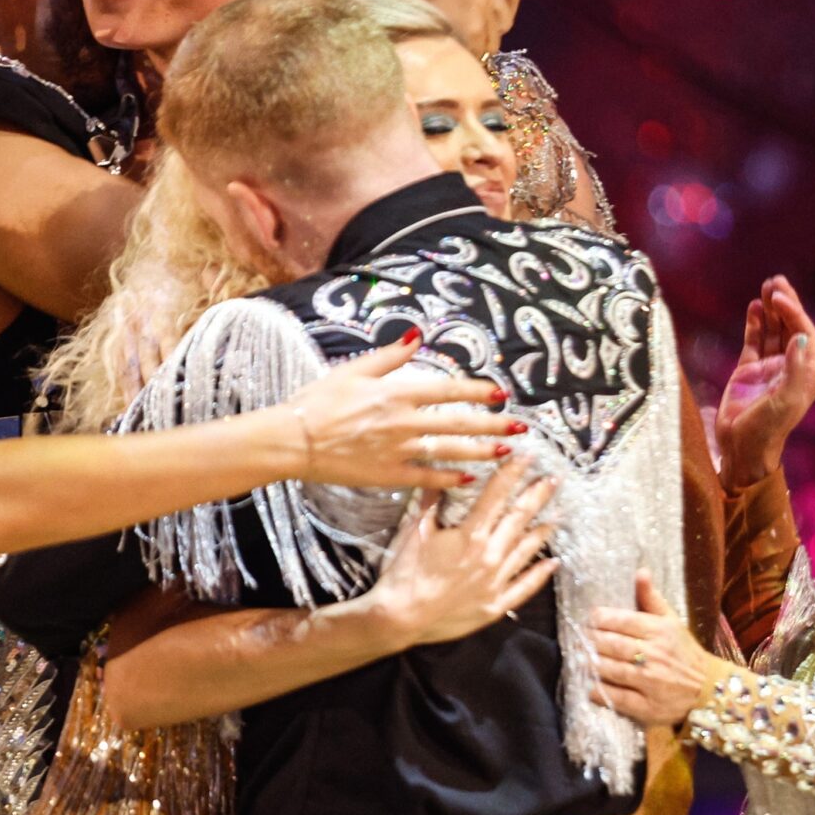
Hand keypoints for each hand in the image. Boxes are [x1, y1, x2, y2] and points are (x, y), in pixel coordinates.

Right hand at [286, 336, 518, 488]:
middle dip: (492, 426)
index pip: (448, 391)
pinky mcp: (388, 475)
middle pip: (458, 424)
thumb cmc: (318, 402)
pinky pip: (427, 478)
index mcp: (396, 393)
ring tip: (505, 452)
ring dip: (481, 452)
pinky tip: (469, 478)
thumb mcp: (354, 370)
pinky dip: (449, 479)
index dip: (478, 392)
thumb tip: (417, 335)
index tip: (501, 394)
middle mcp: (403, 423)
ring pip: (449, 452)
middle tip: (520, 427)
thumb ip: (390, 355)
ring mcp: (398, 451)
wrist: (293, 440)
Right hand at [360, 459, 560, 647]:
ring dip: (544, 530)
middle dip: (538, 496)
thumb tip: (442, 475)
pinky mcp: (495, 605)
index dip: (513, 473)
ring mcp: (495, 582)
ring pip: (527, 550)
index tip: (528, 457)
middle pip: (519, 519)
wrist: (400, 617)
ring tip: (559, 514)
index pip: (497, 495)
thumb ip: (431, 501)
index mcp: (470, 535)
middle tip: (554, 479)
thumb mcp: (415, 531)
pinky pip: (525, 587)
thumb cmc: (405, 573)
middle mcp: (489, 556)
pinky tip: (554, 562)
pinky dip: (541, 574)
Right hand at [385, 0, 520, 54]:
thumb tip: (481, 6)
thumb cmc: (398, 3)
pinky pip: (480, 53)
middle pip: (505, 18)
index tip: (494, 21)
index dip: (504, 8)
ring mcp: (478, 3)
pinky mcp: (472, 26)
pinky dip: (466, 60)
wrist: (379, 16)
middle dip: (489, 33)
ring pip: (494, 40)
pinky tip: (447, 55)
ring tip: (449, 49)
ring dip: (476, 50)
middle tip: (466, 42)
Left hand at [590, 571, 722, 727]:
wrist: (709, 689)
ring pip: (609, 669)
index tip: (589, 621)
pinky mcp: (647, 707)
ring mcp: (650, 682)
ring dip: (589, 664)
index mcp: (659, 631)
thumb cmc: (684, 652)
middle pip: (610, 644)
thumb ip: (651, 598)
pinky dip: (598, 691)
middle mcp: (654, 655)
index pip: (620, 620)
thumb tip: (640, 571)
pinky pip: (615, 697)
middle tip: (579, 640)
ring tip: (579, 660)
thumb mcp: (672, 621)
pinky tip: (589, 686)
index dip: (598, 619)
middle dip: (589, 641)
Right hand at [716, 274, 814, 490]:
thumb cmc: (767, 430)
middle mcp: (791, 366)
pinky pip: (754, 341)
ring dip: (771, 309)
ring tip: (766, 287)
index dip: (794, 313)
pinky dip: (755, 324)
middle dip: (785, 303)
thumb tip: (802, 336)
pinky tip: (754, 307)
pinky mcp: (749, 370)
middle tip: (775, 281)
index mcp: (806, 372)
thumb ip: (795, 369)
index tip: (780, 298)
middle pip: (791, 326)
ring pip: (773, 330)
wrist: (742, 449)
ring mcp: (769, 367)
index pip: (804, 333)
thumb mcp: (785, 401)